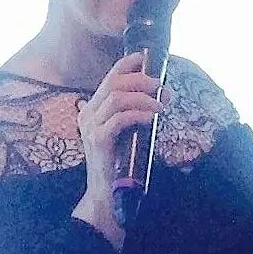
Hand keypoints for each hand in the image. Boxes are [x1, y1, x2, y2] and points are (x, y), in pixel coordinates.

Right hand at [73, 53, 170, 244]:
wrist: (106, 194)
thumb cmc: (120, 163)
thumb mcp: (127, 132)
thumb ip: (135, 113)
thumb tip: (161, 95)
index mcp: (93, 108)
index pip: (110, 77)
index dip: (128, 64)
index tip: (147, 59)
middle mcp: (88, 113)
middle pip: (115, 83)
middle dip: (143, 81)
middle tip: (163, 88)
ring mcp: (91, 127)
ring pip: (118, 98)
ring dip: (145, 98)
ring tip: (162, 106)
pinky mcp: (98, 140)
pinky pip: (120, 118)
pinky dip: (139, 114)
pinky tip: (152, 119)